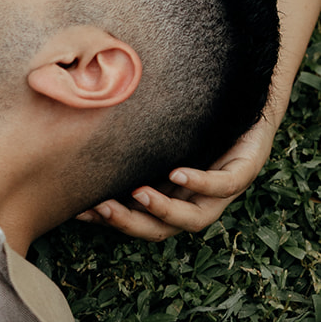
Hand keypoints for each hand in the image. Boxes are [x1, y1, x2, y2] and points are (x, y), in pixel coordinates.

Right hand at [76, 116, 275, 241]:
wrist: (245, 92)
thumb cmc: (192, 108)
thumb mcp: (153, 127)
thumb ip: (123, 136)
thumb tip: (76, 123)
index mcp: (172, 195)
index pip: (136, 219)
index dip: (108, 220)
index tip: (78, 209)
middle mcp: (195, 200)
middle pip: (161, 229)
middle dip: (129, 222)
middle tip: (101, 207)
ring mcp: (221, 191)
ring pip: (193, 219)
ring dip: (163, 210)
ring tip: (139, 195)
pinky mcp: (245, 171)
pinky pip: (223, 186)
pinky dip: (199, 183)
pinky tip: (176, 174)